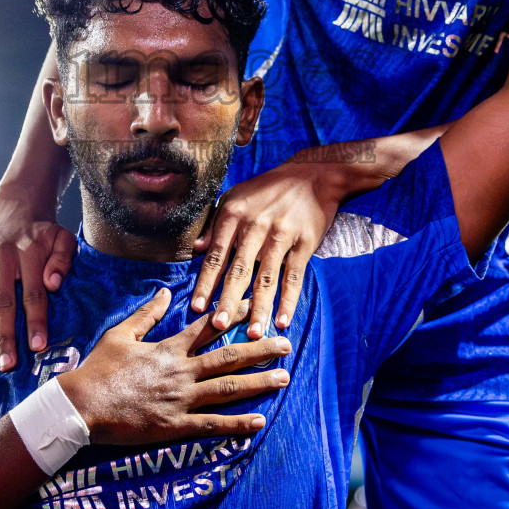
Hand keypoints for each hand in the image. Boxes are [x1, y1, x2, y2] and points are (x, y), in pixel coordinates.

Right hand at [0, 195, 76, 375]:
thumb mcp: (63, 238)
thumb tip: (53, 284)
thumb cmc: (42, 235)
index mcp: (29, 251)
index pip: (33, 293)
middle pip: (1, 302)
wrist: (15, 210)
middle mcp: (0, 254)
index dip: (35, 321)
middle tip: (5, 366)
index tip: (37, 347)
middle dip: (2, 337)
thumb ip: (63, 260)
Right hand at [58, 289, 291, 443]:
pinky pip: (212, 424)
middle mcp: (181, 371)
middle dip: (260, 348)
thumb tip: (164, 290)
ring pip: (227, 389)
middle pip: (228, 356)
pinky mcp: (174, 426)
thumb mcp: (121, 334)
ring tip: (283, 377)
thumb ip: (146, 314)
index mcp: (169, 348)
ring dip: (258, 382)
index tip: (256, 304)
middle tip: (286, 344)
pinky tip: (259, 421)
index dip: (234, 314)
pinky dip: (237, 424)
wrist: (81, 405)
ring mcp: (180, 399)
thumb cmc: (98, 369)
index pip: (208, 327)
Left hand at [190, 154, 343, 337]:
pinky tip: (283, 320)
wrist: (313, 174)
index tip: (195, 307)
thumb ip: (215, 224)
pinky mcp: (305, 243)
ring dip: (259, 307)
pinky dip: (289, 300)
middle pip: (239, 269)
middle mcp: (256, 226)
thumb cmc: (268, 189)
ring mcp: (281, 235)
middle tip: (218, 325)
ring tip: (253, 333)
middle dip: (228, 300)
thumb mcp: (235, 197)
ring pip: (267, 277)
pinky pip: (294, 276)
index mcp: (233, 214)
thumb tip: (196, 250)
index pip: (216, 256)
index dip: (205, 283)